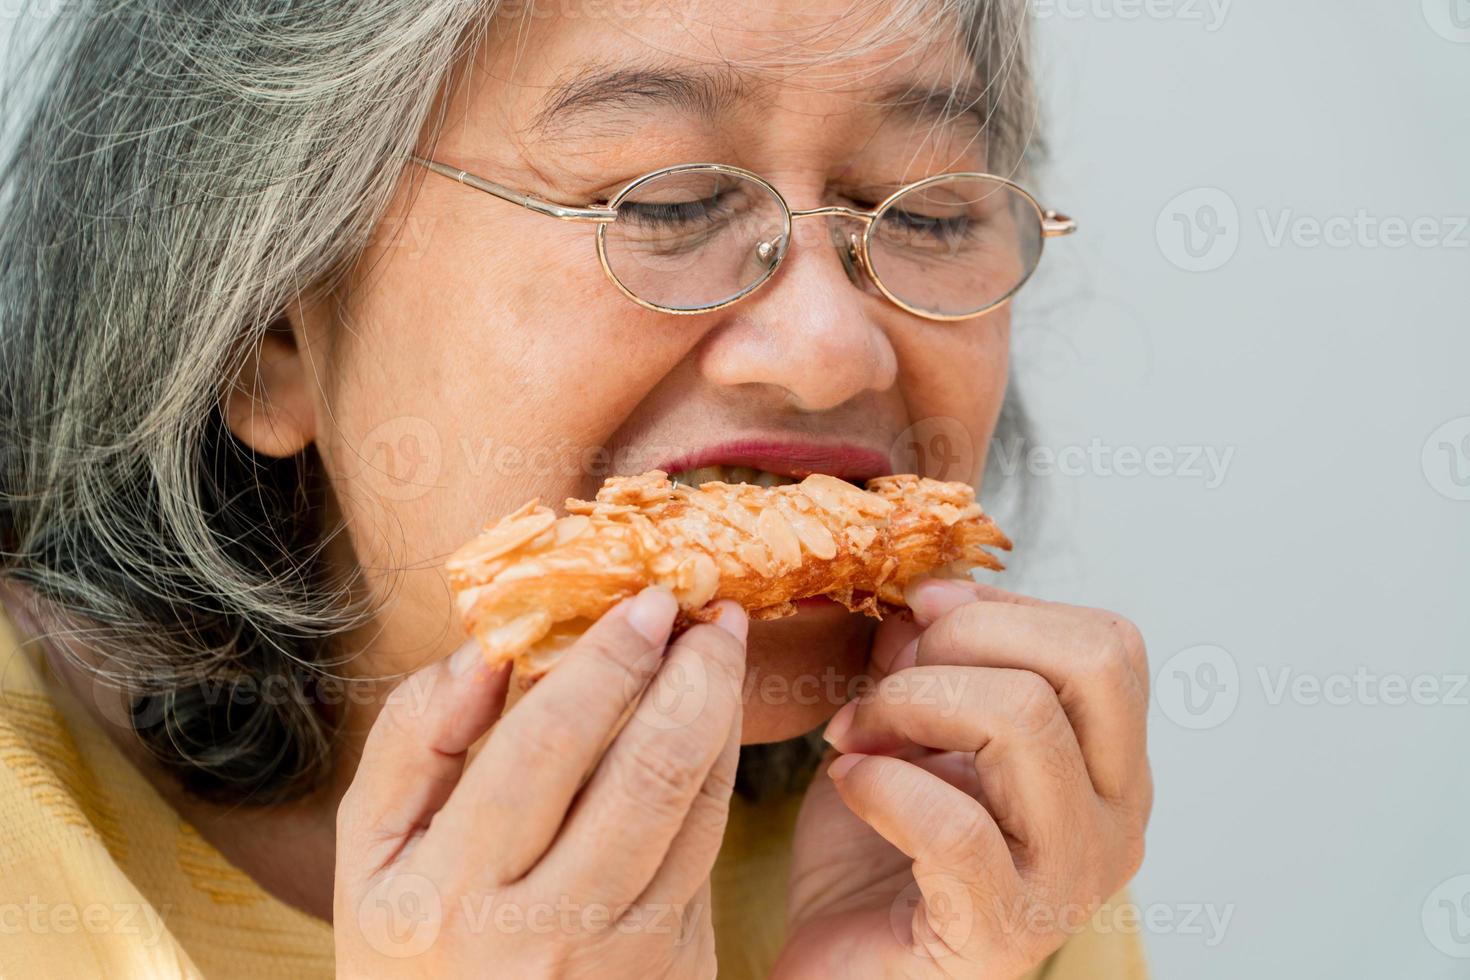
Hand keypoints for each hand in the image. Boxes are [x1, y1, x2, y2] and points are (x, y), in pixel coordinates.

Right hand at [334, 587, 747, 978]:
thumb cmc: (411, 947)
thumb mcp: (370, 850)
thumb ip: (413, 739)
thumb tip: (489, 650)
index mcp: (450, 893)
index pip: (545, 747)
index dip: (606, 662)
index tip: (644, 602)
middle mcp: (544, 934)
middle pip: (646, 777)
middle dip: (692, 677)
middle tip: (708, 613)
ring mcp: (620, 963)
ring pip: (698, 815)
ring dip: (722, 718)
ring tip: (720, 652)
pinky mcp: (674, 973)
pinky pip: (708, 856)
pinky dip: (716, 778)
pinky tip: (710, 726)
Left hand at [774, 579, 1151, 979]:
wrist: (847, 971)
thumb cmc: (879, 854)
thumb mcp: (906, 733)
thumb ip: (926, 663)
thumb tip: (925, 598)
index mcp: (1110, 768)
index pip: (1108, 645)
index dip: (1006, 605)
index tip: (920, 611)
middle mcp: (1117, 822)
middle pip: (1090, 664)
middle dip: (968, 639)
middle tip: (891, 679)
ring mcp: (1071, 881)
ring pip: (1024, 721)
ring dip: (909, 704)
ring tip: (854, 732)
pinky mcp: (1006, 931)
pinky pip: (956, 823)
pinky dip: (883, 781)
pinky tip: (851, 782)